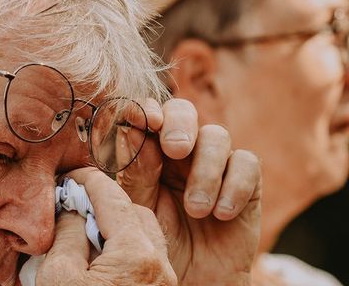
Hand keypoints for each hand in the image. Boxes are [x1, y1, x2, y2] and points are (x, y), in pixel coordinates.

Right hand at [36, 168, 176, 285]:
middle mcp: (160, 266)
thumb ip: (67, 234)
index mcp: (137, 255)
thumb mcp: (57, 277)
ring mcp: (163, 285)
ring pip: (144, 238)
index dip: (87, 180)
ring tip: (84, 240)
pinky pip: (145, 262)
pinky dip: (123, 252)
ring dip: (116, 230)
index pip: (112, 196)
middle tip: (74, 211)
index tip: (68, 178)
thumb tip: (74, 211)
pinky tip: (97, 263)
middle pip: (135, 213)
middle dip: (105, 205)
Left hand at [119, 98, 260, 285]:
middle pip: (183, 111)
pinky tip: (221, 214)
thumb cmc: (158, 242)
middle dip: (179, 124)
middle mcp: (181, 151)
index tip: (143, 120)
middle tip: (175, 149)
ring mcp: (214, 163)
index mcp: (149, 150)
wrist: (191, 280)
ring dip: (206, 170)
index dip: (145, 110)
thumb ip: (135, 171)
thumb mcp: (140, 208)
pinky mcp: (244, 182)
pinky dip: (234, 186)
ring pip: (216, 136)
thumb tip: (132, 129)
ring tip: (196, 209)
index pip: (148, 115)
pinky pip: (246, 163)